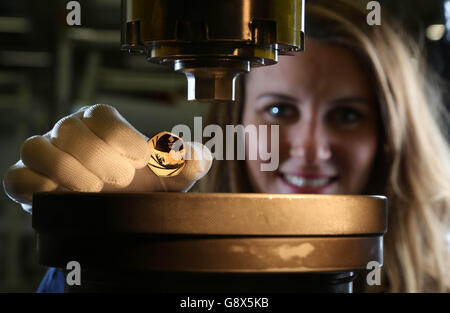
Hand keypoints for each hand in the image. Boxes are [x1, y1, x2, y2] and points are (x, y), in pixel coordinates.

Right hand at [3, 104, 211, 212]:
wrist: (110, 212)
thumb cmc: (139, 189)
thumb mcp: (168, 180)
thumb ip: (186, 165)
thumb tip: (201, 156)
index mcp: (101, 122)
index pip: (103, 116)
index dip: (123, 138)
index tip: (142, 161)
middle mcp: (69, 131)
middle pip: (71, 130)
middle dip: (99, 158)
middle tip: (121, 180)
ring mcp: (44, 153)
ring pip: (37, 147)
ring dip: (68, 171)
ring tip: (93, 190)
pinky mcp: (25, 178)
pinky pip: (18, 176)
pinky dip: (37, 188)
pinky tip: (63, 199)